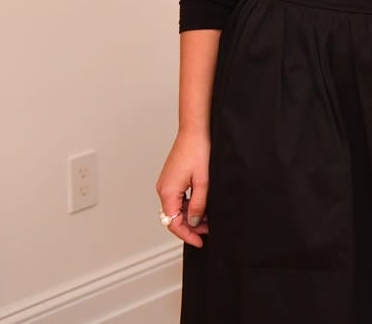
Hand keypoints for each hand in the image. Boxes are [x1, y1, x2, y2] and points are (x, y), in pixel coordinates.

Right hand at [156, 129, 210, 247]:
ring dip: (190, 216)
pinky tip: (202, 205)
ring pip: (176, 208)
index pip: (173, 223)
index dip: (187, 235)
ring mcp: (166, 183)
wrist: (195, 130)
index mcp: (168, 192)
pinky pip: (177, 198)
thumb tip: (194, 222)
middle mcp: (163, 189)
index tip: (200, 242)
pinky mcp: (171, 178)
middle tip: (208, 231)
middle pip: (173, 217)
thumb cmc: (199, 150)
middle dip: (190, 227)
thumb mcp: (203, 181)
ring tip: (208, 219)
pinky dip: (188, 205)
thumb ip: (198, 204)